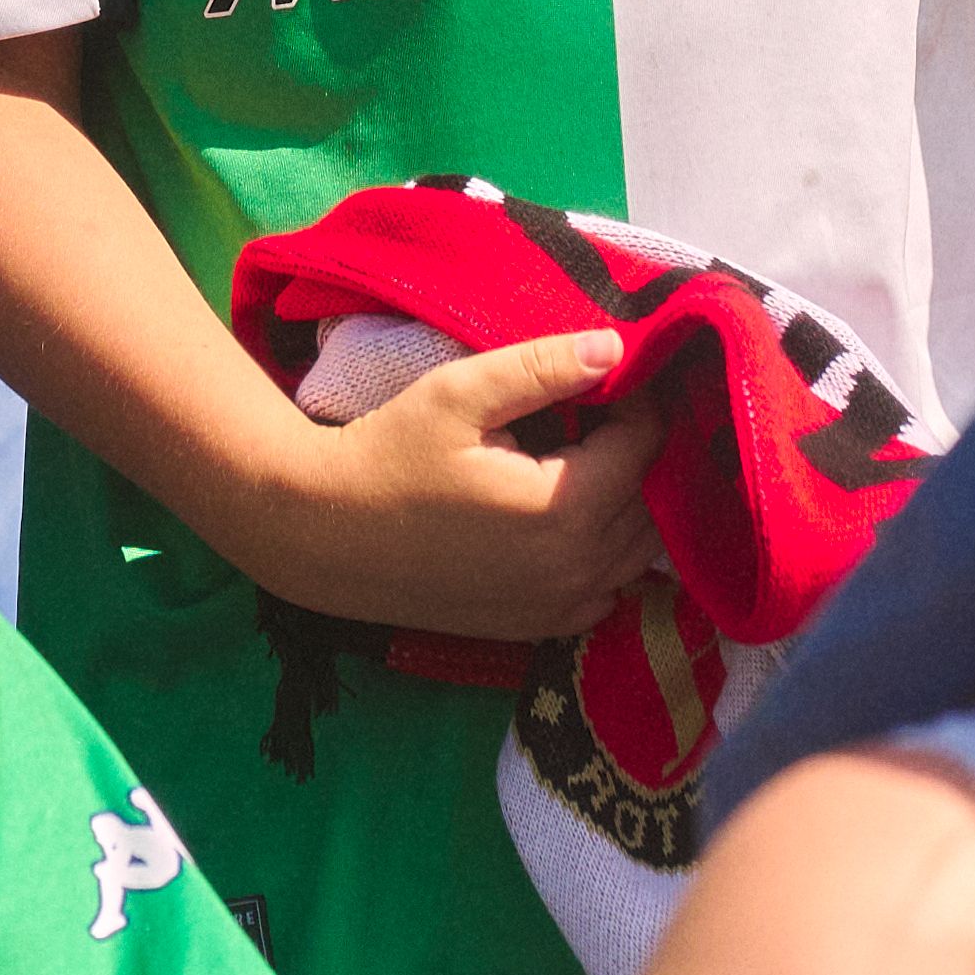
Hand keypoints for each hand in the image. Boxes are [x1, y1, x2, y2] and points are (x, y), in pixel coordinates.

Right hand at [227, 329, 667, 643]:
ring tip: (592, 457)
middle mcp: (575, 570)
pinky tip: (572, 517)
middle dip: (640, 452)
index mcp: (563, 509)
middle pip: (650, 503)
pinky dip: (607, 554)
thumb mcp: (458, 394)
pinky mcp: (538, 626)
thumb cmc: (387, 454)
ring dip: (630, 504)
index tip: (613, 374)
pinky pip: (607, 591)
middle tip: (606, 409)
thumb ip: (541, 368)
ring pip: (637, 553)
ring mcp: (558, 608)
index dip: (639, 403)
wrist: (324, 535)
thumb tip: (615, 348)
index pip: (644, 447)